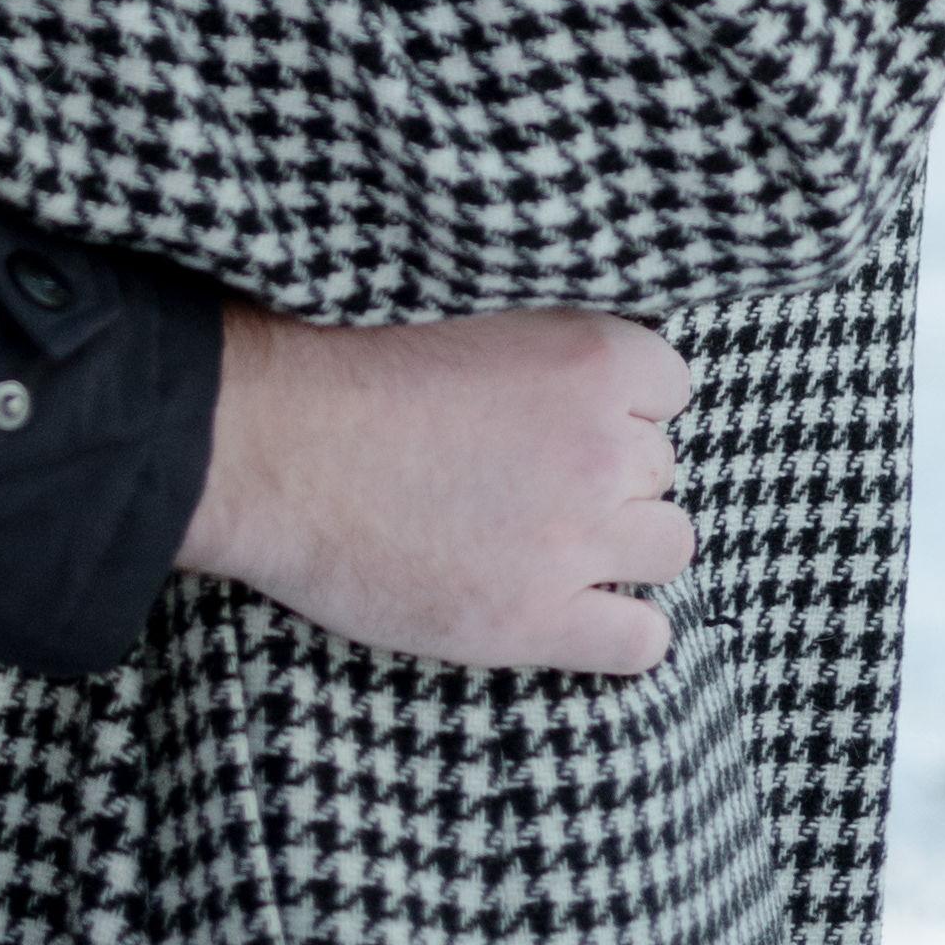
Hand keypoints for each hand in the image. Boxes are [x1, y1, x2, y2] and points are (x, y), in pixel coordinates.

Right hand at [178, 304, 696, 678]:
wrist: (274, 443)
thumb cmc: (347, 359)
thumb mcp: (467, 306)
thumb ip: (540, 335)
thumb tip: (581, 362)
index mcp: (586, 357)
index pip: (670, 384)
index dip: (619, 403)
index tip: (570, 414)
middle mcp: (600, 449)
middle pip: (659, 467)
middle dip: (609, 473)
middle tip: (535, 477)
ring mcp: (574, 540)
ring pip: (668, 545)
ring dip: (622, 544)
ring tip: (553, 541)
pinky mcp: (538, 621)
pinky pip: (642, 638)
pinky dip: (621, 630)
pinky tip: (574, 612)